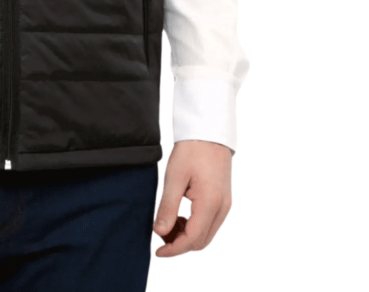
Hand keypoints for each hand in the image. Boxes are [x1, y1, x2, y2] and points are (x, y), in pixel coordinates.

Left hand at [152, 140, 231, 256]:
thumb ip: (168, 207)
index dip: (174, 249)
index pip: (192, 239)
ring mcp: (225, 205)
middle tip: (160, 234)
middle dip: (180, 244)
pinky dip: (195, 227)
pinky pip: (210, 224)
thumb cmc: (191, 150)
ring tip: (169, 223)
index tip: (158, 251)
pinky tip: (181, 216)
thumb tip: (159, 232)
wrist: (209, 132)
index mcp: (210, 203)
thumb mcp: (174, 177)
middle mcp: (222, 208)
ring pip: (206, 234)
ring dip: (187, 236)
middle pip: (201, 241)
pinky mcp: (224, 200)